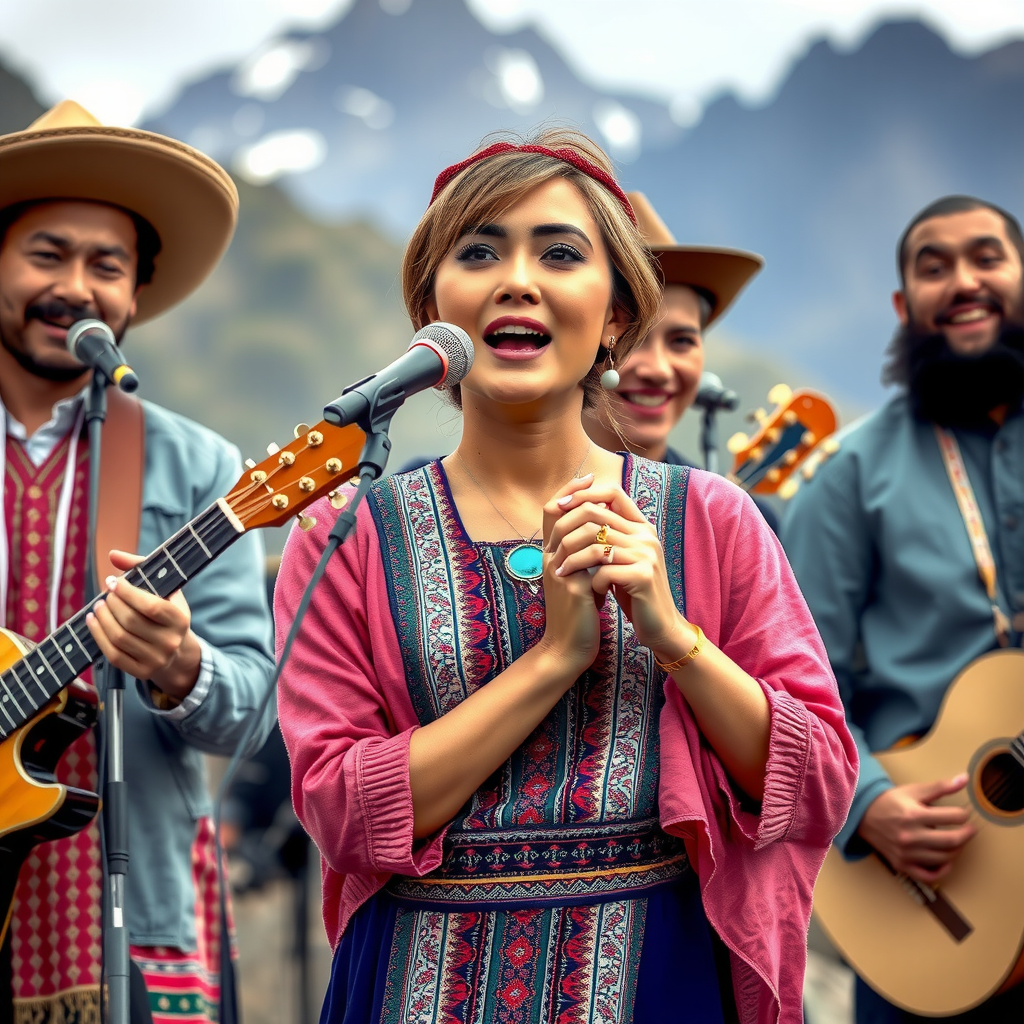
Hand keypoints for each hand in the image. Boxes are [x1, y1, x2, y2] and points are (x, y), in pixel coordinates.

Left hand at [85, 549, 201, 699]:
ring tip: (98, 606)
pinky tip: (93, 621)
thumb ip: (141, 567)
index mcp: (180, 620)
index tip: (113, 582)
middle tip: (106, 594)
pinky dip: (98, 635)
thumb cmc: (166, 613)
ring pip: (119, 637)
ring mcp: (155, 659)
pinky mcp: (140, 672)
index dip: (127, 593)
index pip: (149, 606)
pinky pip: (113, 654)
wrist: (176, 653)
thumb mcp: (165, 590)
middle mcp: (170, 642)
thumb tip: (113, 555)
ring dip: (102, 618)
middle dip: (112, 604)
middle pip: (130, 621)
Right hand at [537, 474, 602, 674]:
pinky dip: (603, 542)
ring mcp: (558, 571)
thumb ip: (586, 554)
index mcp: (551, 554)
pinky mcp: (572, 586)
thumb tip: (604, 528)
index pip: (552, 511)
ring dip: (593, 514)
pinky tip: (619, 536)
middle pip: (556, 512)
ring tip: (613, 505)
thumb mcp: (582, 576)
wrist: (569, 648)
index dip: (568, 491)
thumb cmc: (579, 614)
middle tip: (601, 482)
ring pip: (570, 529)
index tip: (590, 478)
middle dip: (580, 494)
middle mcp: (549, 558)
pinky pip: (586, 554)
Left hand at [546, 480, 691, 659]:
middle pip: (596, 514)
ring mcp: (647, 554)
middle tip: (552, 548)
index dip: (583, 494)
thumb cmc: (635, 592)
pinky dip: (593, 582)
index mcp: (641, 526)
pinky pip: (604, 572)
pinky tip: (593, 591)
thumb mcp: (624, 558)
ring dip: (573, 560)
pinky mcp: (643, 576)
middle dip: (567, 531)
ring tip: (562, 572)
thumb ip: (611, 536)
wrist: (661, 626)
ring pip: (595, 545)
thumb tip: (580, 509)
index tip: (561, 506)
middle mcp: (646, 535)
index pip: (612, 492)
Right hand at [858, 775, 976, 884]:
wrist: (863, 815)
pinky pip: (929, 876)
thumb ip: (940, 787)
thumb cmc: (890, 801)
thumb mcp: (913, 791)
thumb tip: (965, 779)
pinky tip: (946, 861)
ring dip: (957, 850)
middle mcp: (910, 836)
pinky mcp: (902, 864)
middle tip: (970, 830)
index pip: (952, 817)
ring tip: (957, 841)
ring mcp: (906, 853)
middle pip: (952, 841)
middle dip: (967, 834)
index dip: (964, 815)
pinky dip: (942, 871)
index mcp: (914, 815)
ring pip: (944, 858)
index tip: (964, 814)